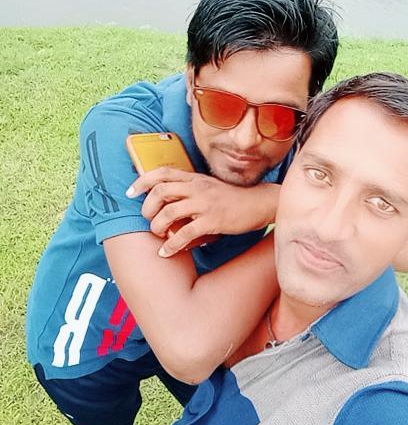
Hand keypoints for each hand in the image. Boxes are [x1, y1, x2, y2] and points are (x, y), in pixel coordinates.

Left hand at [127, 167, 278, 257]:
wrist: (260, 203)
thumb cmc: (234, 198)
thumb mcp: (210, 187)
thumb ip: (191, 189)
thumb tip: (167, 200)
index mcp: (196, 179)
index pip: (163, 172)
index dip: (142, 181)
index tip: (130, 193)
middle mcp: (198, 188)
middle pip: (160, 191)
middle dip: (147, 207)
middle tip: (147, 218)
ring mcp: (206, 204)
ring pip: (169, 212)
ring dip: (157, 225)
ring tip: (158, 234)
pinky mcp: (214, 221)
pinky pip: (185, 233)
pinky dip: (171, 245)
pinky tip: (167, 251)